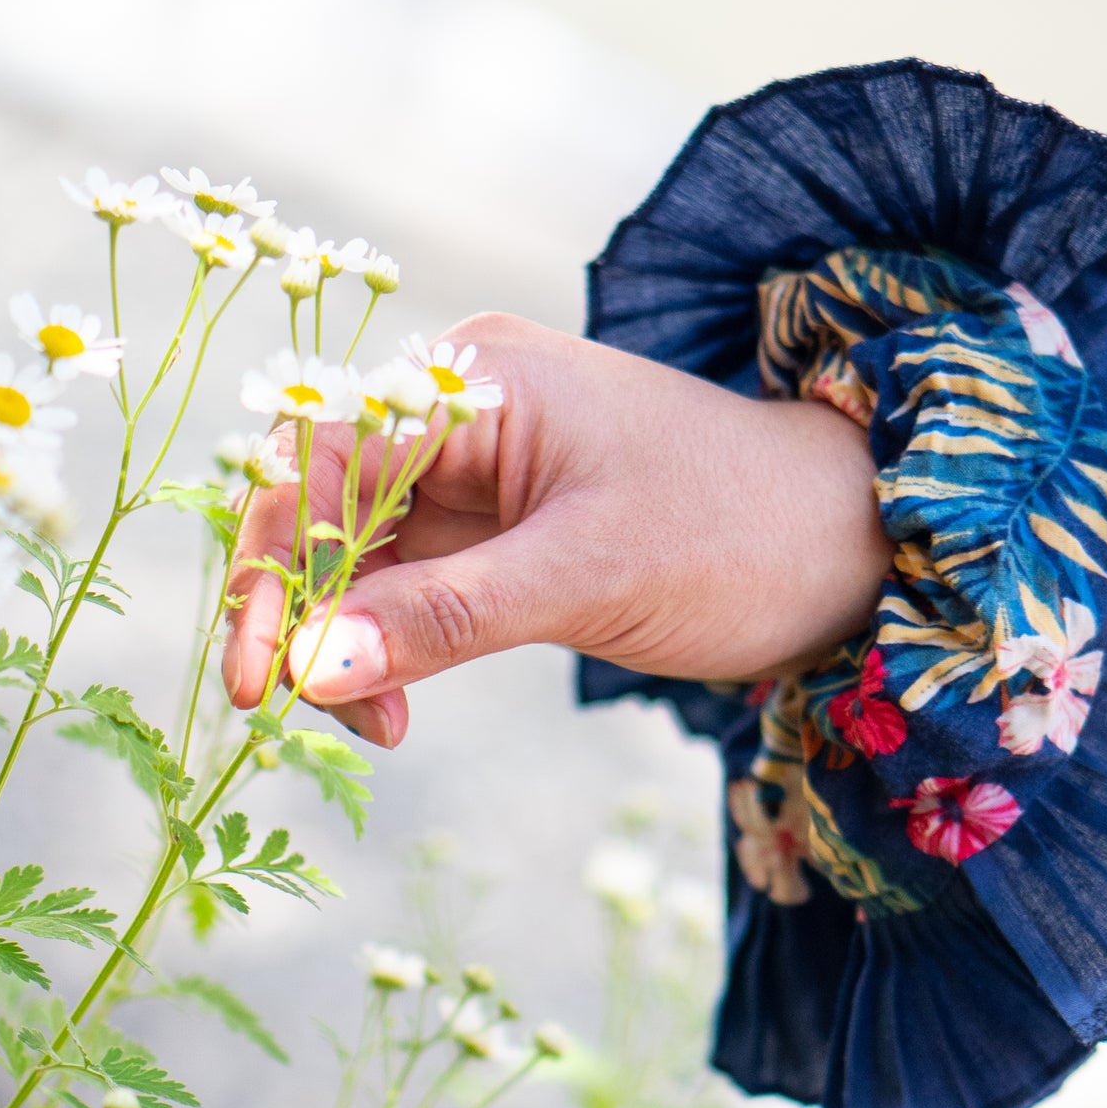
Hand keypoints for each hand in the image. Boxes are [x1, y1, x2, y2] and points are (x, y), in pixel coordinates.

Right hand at [222, 313, 893, 746]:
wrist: (845, 548)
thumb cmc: (739, 534)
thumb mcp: (591, 577)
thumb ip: (447, 616)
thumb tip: (308, 666)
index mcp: (477, 382)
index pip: (320, 461)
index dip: (272, 566)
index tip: (262, 679)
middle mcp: (464, 412)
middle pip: (325, 505)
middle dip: (303, 608)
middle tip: (307, 714)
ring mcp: (483, 474)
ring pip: (362, 554)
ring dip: (346, 639)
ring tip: (377, 725)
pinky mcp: (506, 531)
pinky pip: (413, 583)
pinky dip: (392, 643)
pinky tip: (397, 703)